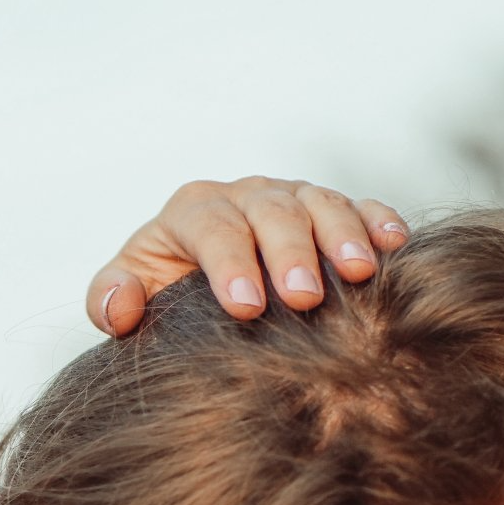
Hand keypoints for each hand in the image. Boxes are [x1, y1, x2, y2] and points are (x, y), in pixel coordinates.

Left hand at [87, 177, 407, 334]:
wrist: (203, 293)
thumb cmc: (166, 298)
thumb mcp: (131, 296)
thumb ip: (109, 298)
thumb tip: (120, 305)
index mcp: (194, 212)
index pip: (211, 226)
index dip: (228, 262)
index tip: (245, 307)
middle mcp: (246, 197)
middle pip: (270, 211)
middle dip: (289, 251)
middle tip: (304, 297)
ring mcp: (293, 201)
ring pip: (319, 203)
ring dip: (342, 235)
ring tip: (358, 272)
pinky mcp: (330, 214)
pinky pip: (358, 208)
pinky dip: (377, 221)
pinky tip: (394, 245)